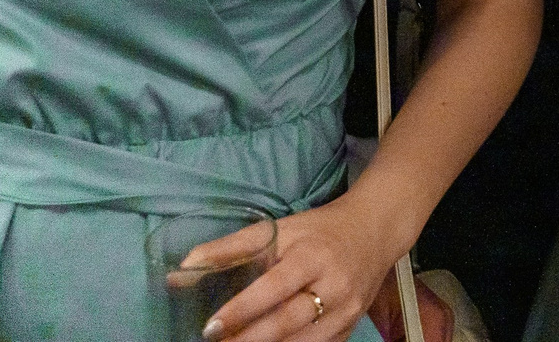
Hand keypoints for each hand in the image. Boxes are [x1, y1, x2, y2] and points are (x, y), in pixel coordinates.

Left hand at [192, 192, 410, 341]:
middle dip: (248, 340)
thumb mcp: (278, 229)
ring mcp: (347, 311)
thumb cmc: (319, 230)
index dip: (242, 310)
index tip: (210, 328)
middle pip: (288, 322)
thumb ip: (230, 248)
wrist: (376, 231)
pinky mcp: (351, 328)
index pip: (274, 287)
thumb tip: (181, 270)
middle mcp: (335, 286)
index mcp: (314, 256)